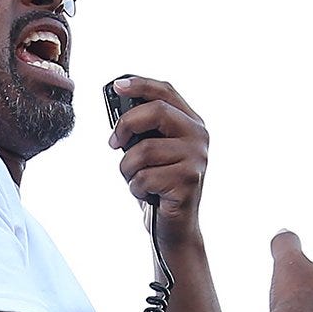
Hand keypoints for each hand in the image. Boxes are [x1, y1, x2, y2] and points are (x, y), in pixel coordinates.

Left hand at [109, 77, 209, 239]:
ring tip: (137, 180)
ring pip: (144, 150)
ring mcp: (196, 159)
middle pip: (157, 112)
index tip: (116, 86)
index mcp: (191, 123)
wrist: (174, 227)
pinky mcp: (188, 182)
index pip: (167, 92)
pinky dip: (136, 189)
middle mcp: (199, 137)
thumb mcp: (152, 151)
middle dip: (126, 125)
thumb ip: (144, 129)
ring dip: (128, 169)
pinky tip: (148, 195)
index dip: (140, 85)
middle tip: (113, 143)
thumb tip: (118, 111)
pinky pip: (145, 177)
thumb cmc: (158, 185)